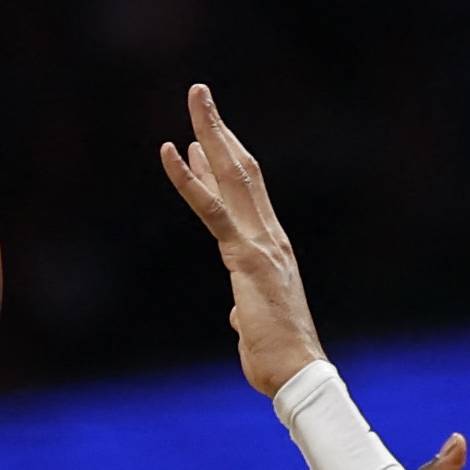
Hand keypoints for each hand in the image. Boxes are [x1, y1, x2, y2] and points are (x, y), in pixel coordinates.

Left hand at [159, 84, 323, 397]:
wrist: (296, 374)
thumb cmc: (277, 358)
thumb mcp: (254, 328)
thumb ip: (246, 311)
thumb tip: (239, 316)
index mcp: (271, 250)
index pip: (246, 196)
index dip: (225, 163)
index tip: (204, 140)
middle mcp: (270, 237)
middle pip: (242, 170)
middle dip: (219, 129)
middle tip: (199, 95)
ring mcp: (260, 243)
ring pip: (232, 175)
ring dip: (211, 131)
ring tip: (195, 97)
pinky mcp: (246, 257)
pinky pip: (213, 210)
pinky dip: (190, 180)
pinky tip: (172, 151)